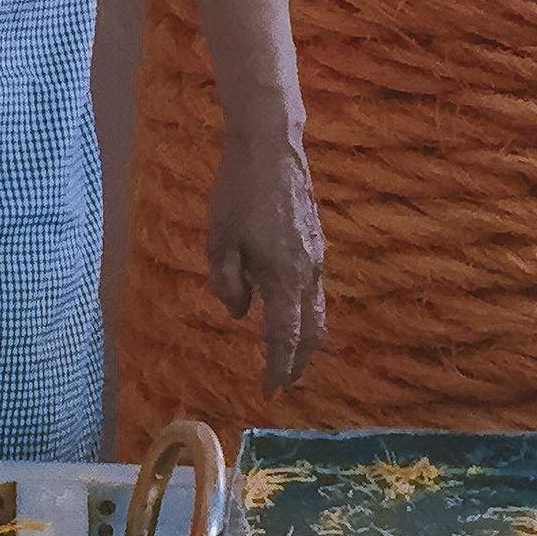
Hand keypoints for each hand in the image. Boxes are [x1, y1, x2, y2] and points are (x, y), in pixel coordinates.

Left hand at [206, 119, 325, 393]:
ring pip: (318, 311)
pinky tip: (290, 313)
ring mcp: (316, 256)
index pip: (286, 336)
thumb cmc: (238, 192)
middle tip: (285, 383)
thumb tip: (240, 313)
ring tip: (290, 357)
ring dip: (306, 339)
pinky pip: (315, 290)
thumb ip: (228, 283)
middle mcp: (308, 272)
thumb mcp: (219, 241)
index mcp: (283, 277)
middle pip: (311, 330)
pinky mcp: (316, 242)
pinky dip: (307, 313)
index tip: (271, 390)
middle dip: (300, 361)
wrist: (270, 145)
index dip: (279, 366)